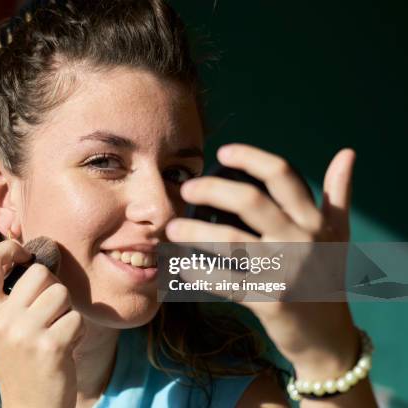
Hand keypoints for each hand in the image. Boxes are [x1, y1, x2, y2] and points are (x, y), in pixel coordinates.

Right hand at [0, 240, 83, 407]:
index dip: (9, 247)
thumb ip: (11, 296)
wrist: (30, 407)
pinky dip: (77, 330)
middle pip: (40, 272)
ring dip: (67, 309)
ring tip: (57, 330)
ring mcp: (25, 333)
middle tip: (50, 311)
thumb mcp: (3, 328)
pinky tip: (66, 346)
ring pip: (62, 292)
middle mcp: (2, 320)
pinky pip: (76, 317)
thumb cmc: (22, 360)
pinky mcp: (51, 346)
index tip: (24, 255)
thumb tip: (34, 255)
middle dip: (53, 287)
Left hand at [166, 144, 359, 378]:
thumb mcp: (338, 235)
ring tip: (173, 228)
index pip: (282, 175)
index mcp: (314, 220)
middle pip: (249, 201)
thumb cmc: (327, 277)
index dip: (250, 158)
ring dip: (195, 232)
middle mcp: (302, 240)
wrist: (328, 337)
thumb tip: (347, 152)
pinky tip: (182, 266)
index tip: (222, 152)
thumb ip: (339, 194)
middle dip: (211, 190)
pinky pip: (225, 282)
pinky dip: (200, 273)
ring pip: (230, 241)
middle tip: (187, 190)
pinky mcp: (270, 301)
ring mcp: (286, 271)